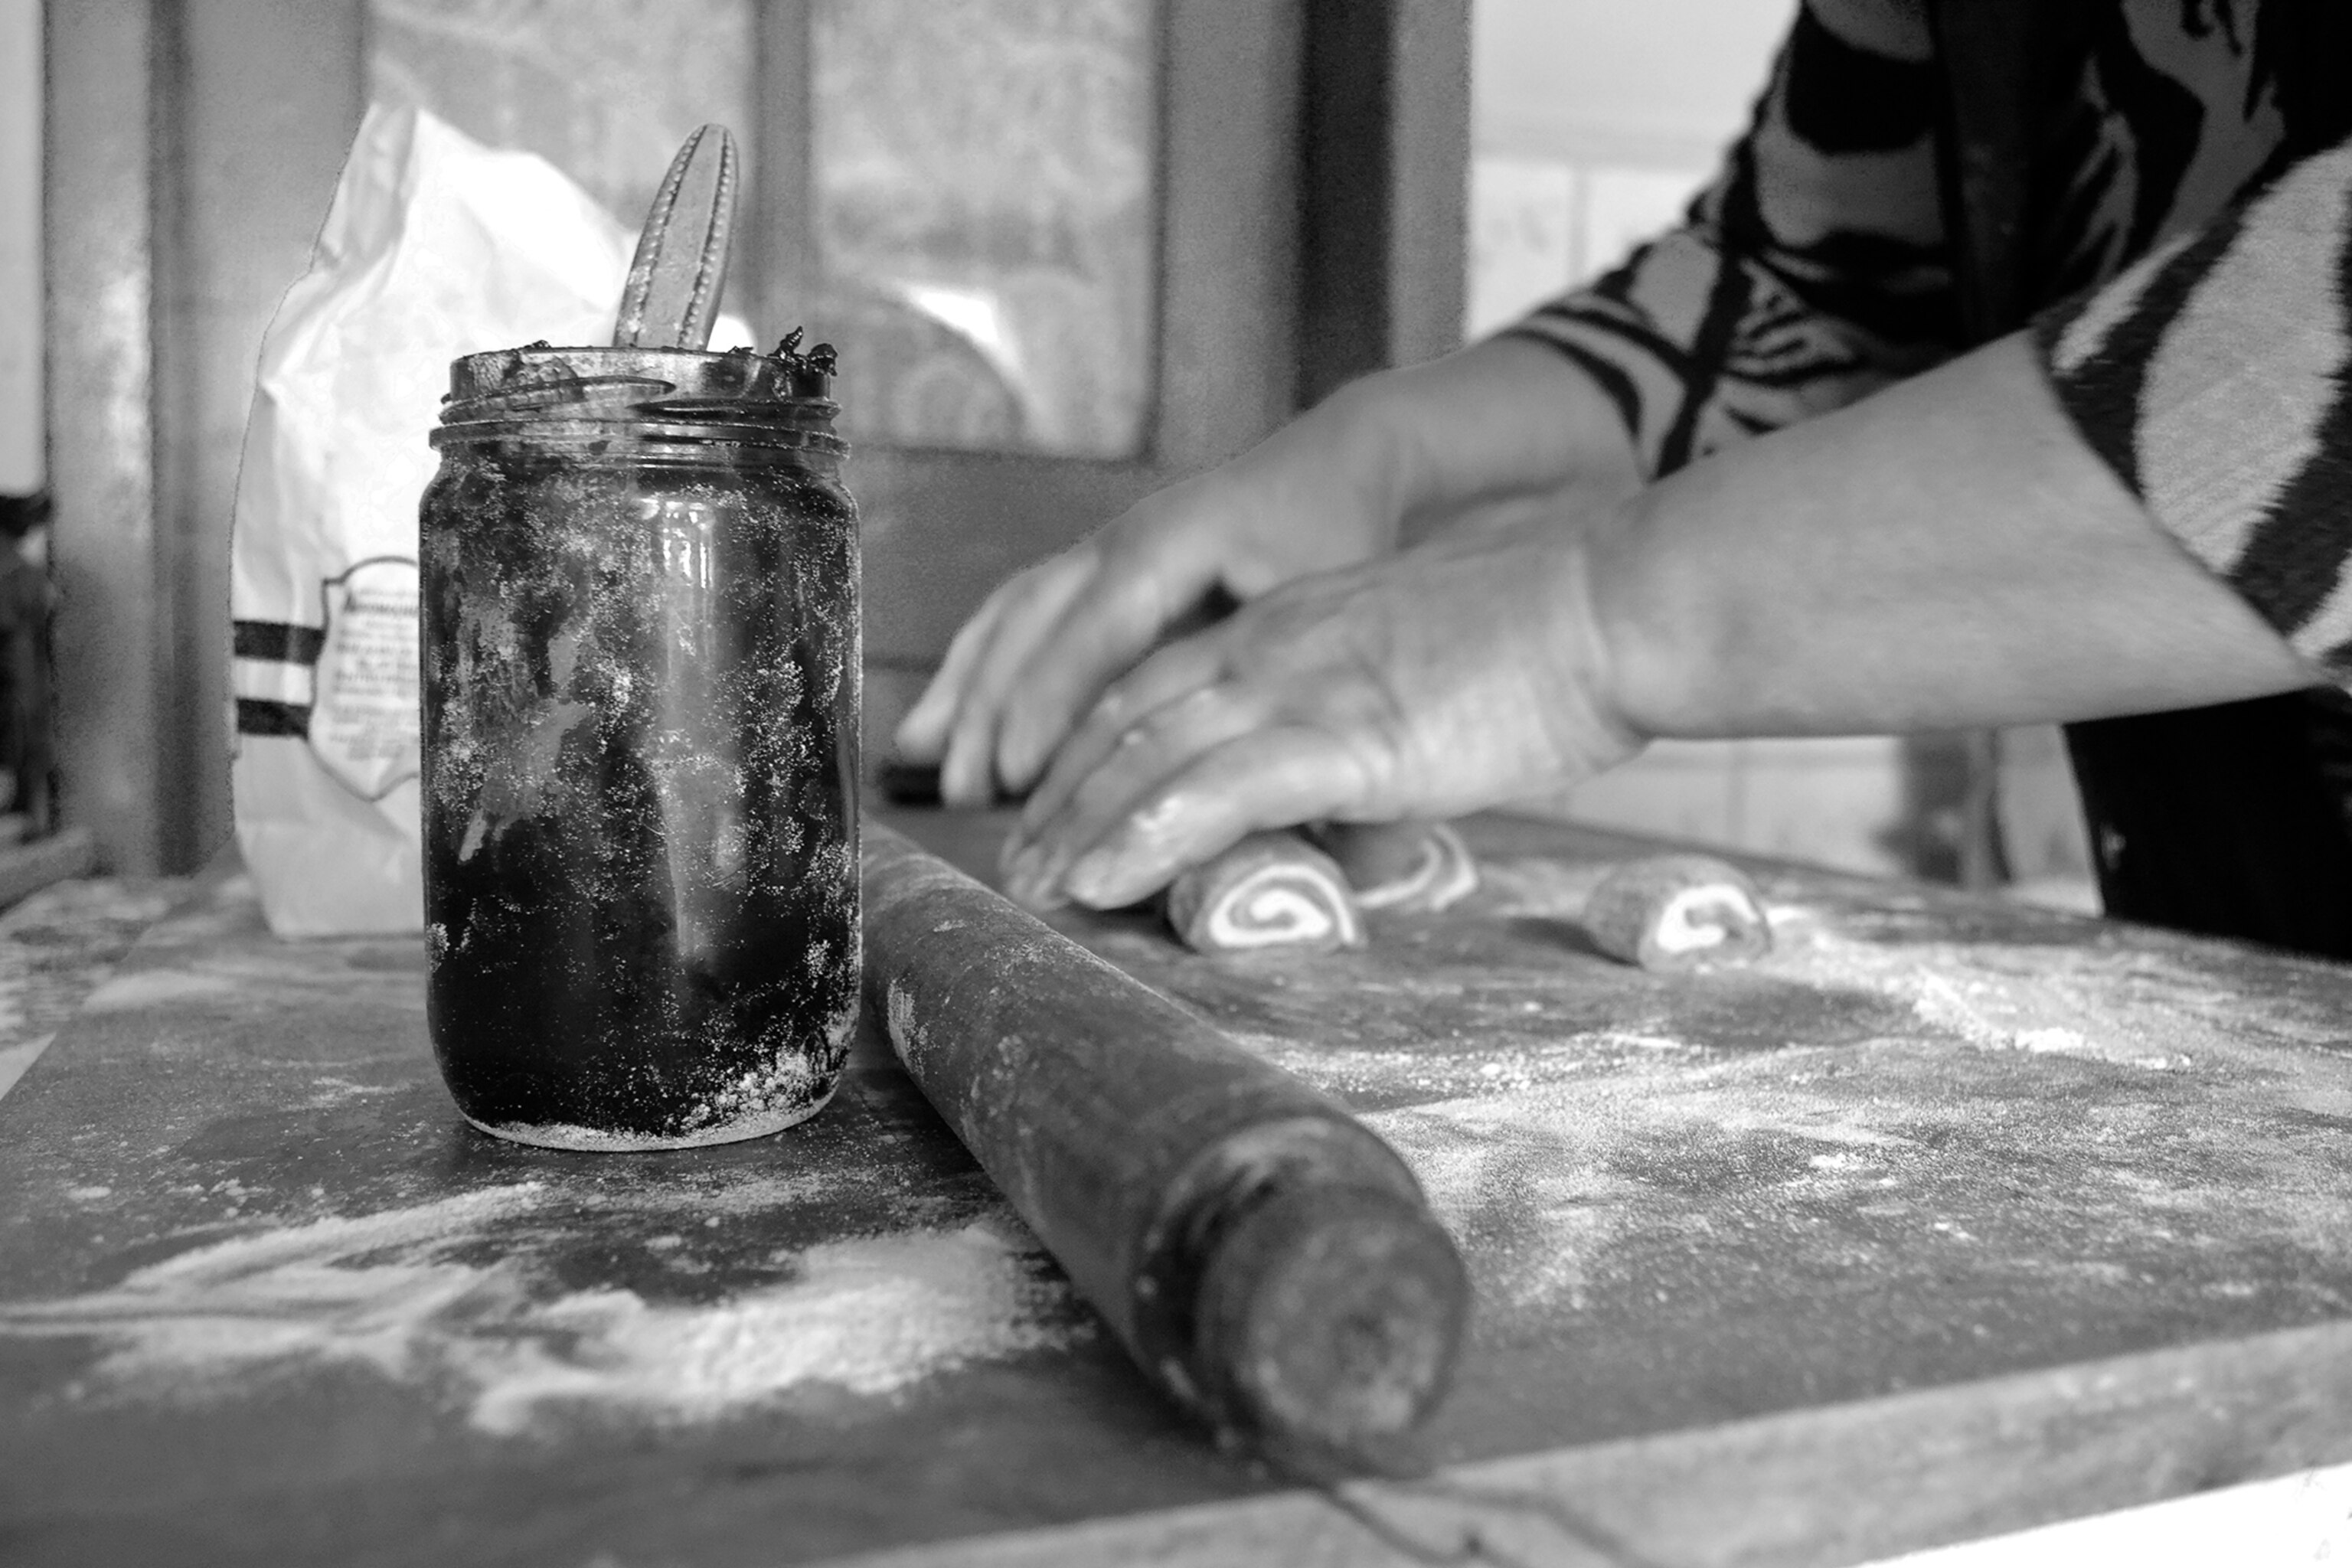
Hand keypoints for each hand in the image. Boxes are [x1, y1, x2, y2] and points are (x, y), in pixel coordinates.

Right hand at [893, 391, 1403, 805]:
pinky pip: (1021, 616)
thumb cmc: (1347, 535)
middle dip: (989, 709)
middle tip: (963, 793)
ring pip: (1012, 619)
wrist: (1348, 460)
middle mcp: (1121, 543)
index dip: (1049, 704)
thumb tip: (1254, 778)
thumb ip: (1282, 675)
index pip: (1093, 633)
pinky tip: (943, 722)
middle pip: (1031, 626)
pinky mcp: (1100, 571)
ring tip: (926, 761)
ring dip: (966, 690)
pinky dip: (977, 667)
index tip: (1018, 774)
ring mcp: (1103, 551)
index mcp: (1172, 545)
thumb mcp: (1327, 600)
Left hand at [999, 516, 1642, 909]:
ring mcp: (1301, 686)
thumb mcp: (1431, 674)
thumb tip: (1367, 784)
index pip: (1154, 684)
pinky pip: (1216, 792)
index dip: (1090, 747)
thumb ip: (1373, 724)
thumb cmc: (1552, 642)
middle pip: (1123, 718)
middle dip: (1057, 793)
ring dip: (1077, 827)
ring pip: (1147, 756)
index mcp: (1290, 625)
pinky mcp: (1344, 735)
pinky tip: (1098, 881)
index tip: (1054, 804)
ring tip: (1032, 890)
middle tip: (1014, 862)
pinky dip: (1143, 837)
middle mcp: (1272, 645)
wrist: (1616, 602)